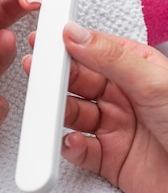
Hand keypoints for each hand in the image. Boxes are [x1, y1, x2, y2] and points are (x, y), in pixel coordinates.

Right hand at [23, 22, 167, 192]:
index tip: (42, 42)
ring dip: (58, 114)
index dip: (66, 46)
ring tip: (50, 113)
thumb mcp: (155, 84)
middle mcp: (123, 96)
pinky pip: (78, 149)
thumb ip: (110, 58)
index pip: (93, 50)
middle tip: (37, 76)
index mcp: (138, 70)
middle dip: (55, 80)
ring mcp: (114, 127)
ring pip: (72, 114)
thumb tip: (75, 33)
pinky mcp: (108, 159)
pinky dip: (70, 147)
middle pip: (76, 82)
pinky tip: (72, 142)